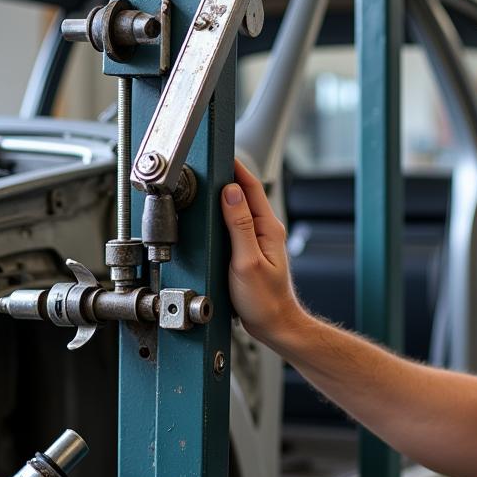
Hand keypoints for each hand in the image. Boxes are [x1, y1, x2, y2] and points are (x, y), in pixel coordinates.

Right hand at [221, 159, 302, 345]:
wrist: (274, 326)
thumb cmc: (264, 301)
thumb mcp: (246, 261)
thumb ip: (239, 226)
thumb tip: (231, 192)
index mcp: (269, 228)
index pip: (250, 186)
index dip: (234, 166)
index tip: (218, 151)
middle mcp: (266, 230)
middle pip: (243, 194)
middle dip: (224, 176)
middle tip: (203, 163)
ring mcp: (258, 240)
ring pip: (237, 209)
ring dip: (221, 196)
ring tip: (203, 183)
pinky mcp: (248, 251)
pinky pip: (233, 226)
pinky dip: (220, 216)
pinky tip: (209, 217)